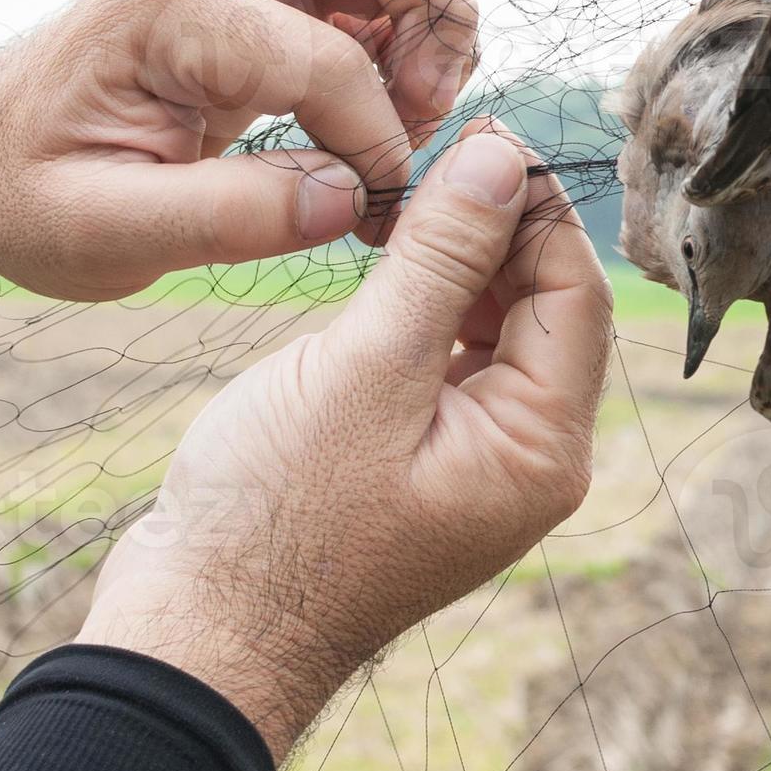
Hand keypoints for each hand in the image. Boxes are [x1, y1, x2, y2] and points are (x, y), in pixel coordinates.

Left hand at [0, 0, 478, 328]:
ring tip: (406, 114)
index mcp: (167, 9)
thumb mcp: (100, 232)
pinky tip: (371, 113)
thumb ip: (226, 219)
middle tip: (421, 112)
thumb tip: (351, 199)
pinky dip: (393, 35)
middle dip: (432, 15)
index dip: (374, 140)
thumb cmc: (20, 197)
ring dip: (423, 20)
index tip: (374, 208)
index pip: (324, 56)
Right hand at [76, 126, 610, 758]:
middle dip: (498, 228)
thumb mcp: (365, 368)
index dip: (536, 205)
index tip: (480, 134)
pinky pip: (448, 363)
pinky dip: (425, 308)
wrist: (194, 636)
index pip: (576, 292)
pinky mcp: (419, 463)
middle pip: (544, 308)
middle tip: (431, 156)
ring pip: (494, 329)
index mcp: (541, 449)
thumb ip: (441, 258)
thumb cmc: (274, 520)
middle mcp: (527, 461)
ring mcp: (474, 466)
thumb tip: (503, 159)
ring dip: (458, 262)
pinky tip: (380, 268)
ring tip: (399, 201)